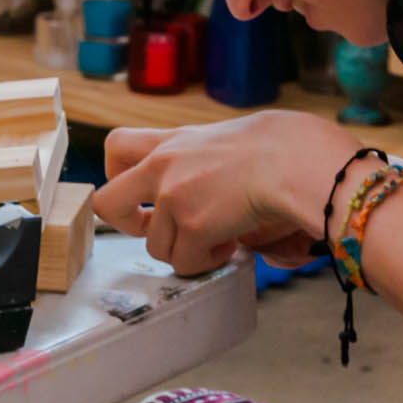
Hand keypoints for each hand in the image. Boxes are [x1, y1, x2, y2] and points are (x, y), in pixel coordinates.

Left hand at [89, 111, 359, 275]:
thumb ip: (196, 159)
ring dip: (186, 249)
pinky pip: (185, 263)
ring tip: (218, 236)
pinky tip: (228, 244)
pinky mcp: (193, 227)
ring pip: (156, 246)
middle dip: (127, 225)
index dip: (117, 174)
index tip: (141, 191)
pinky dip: (205, 261)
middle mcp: (161, 167)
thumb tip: (198, 192)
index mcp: (170, 141)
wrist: (294, 159)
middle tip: (157, 229)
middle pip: (108, 203)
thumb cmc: (274, 147)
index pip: (116, 146)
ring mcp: (173, 198)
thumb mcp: (221, 139)